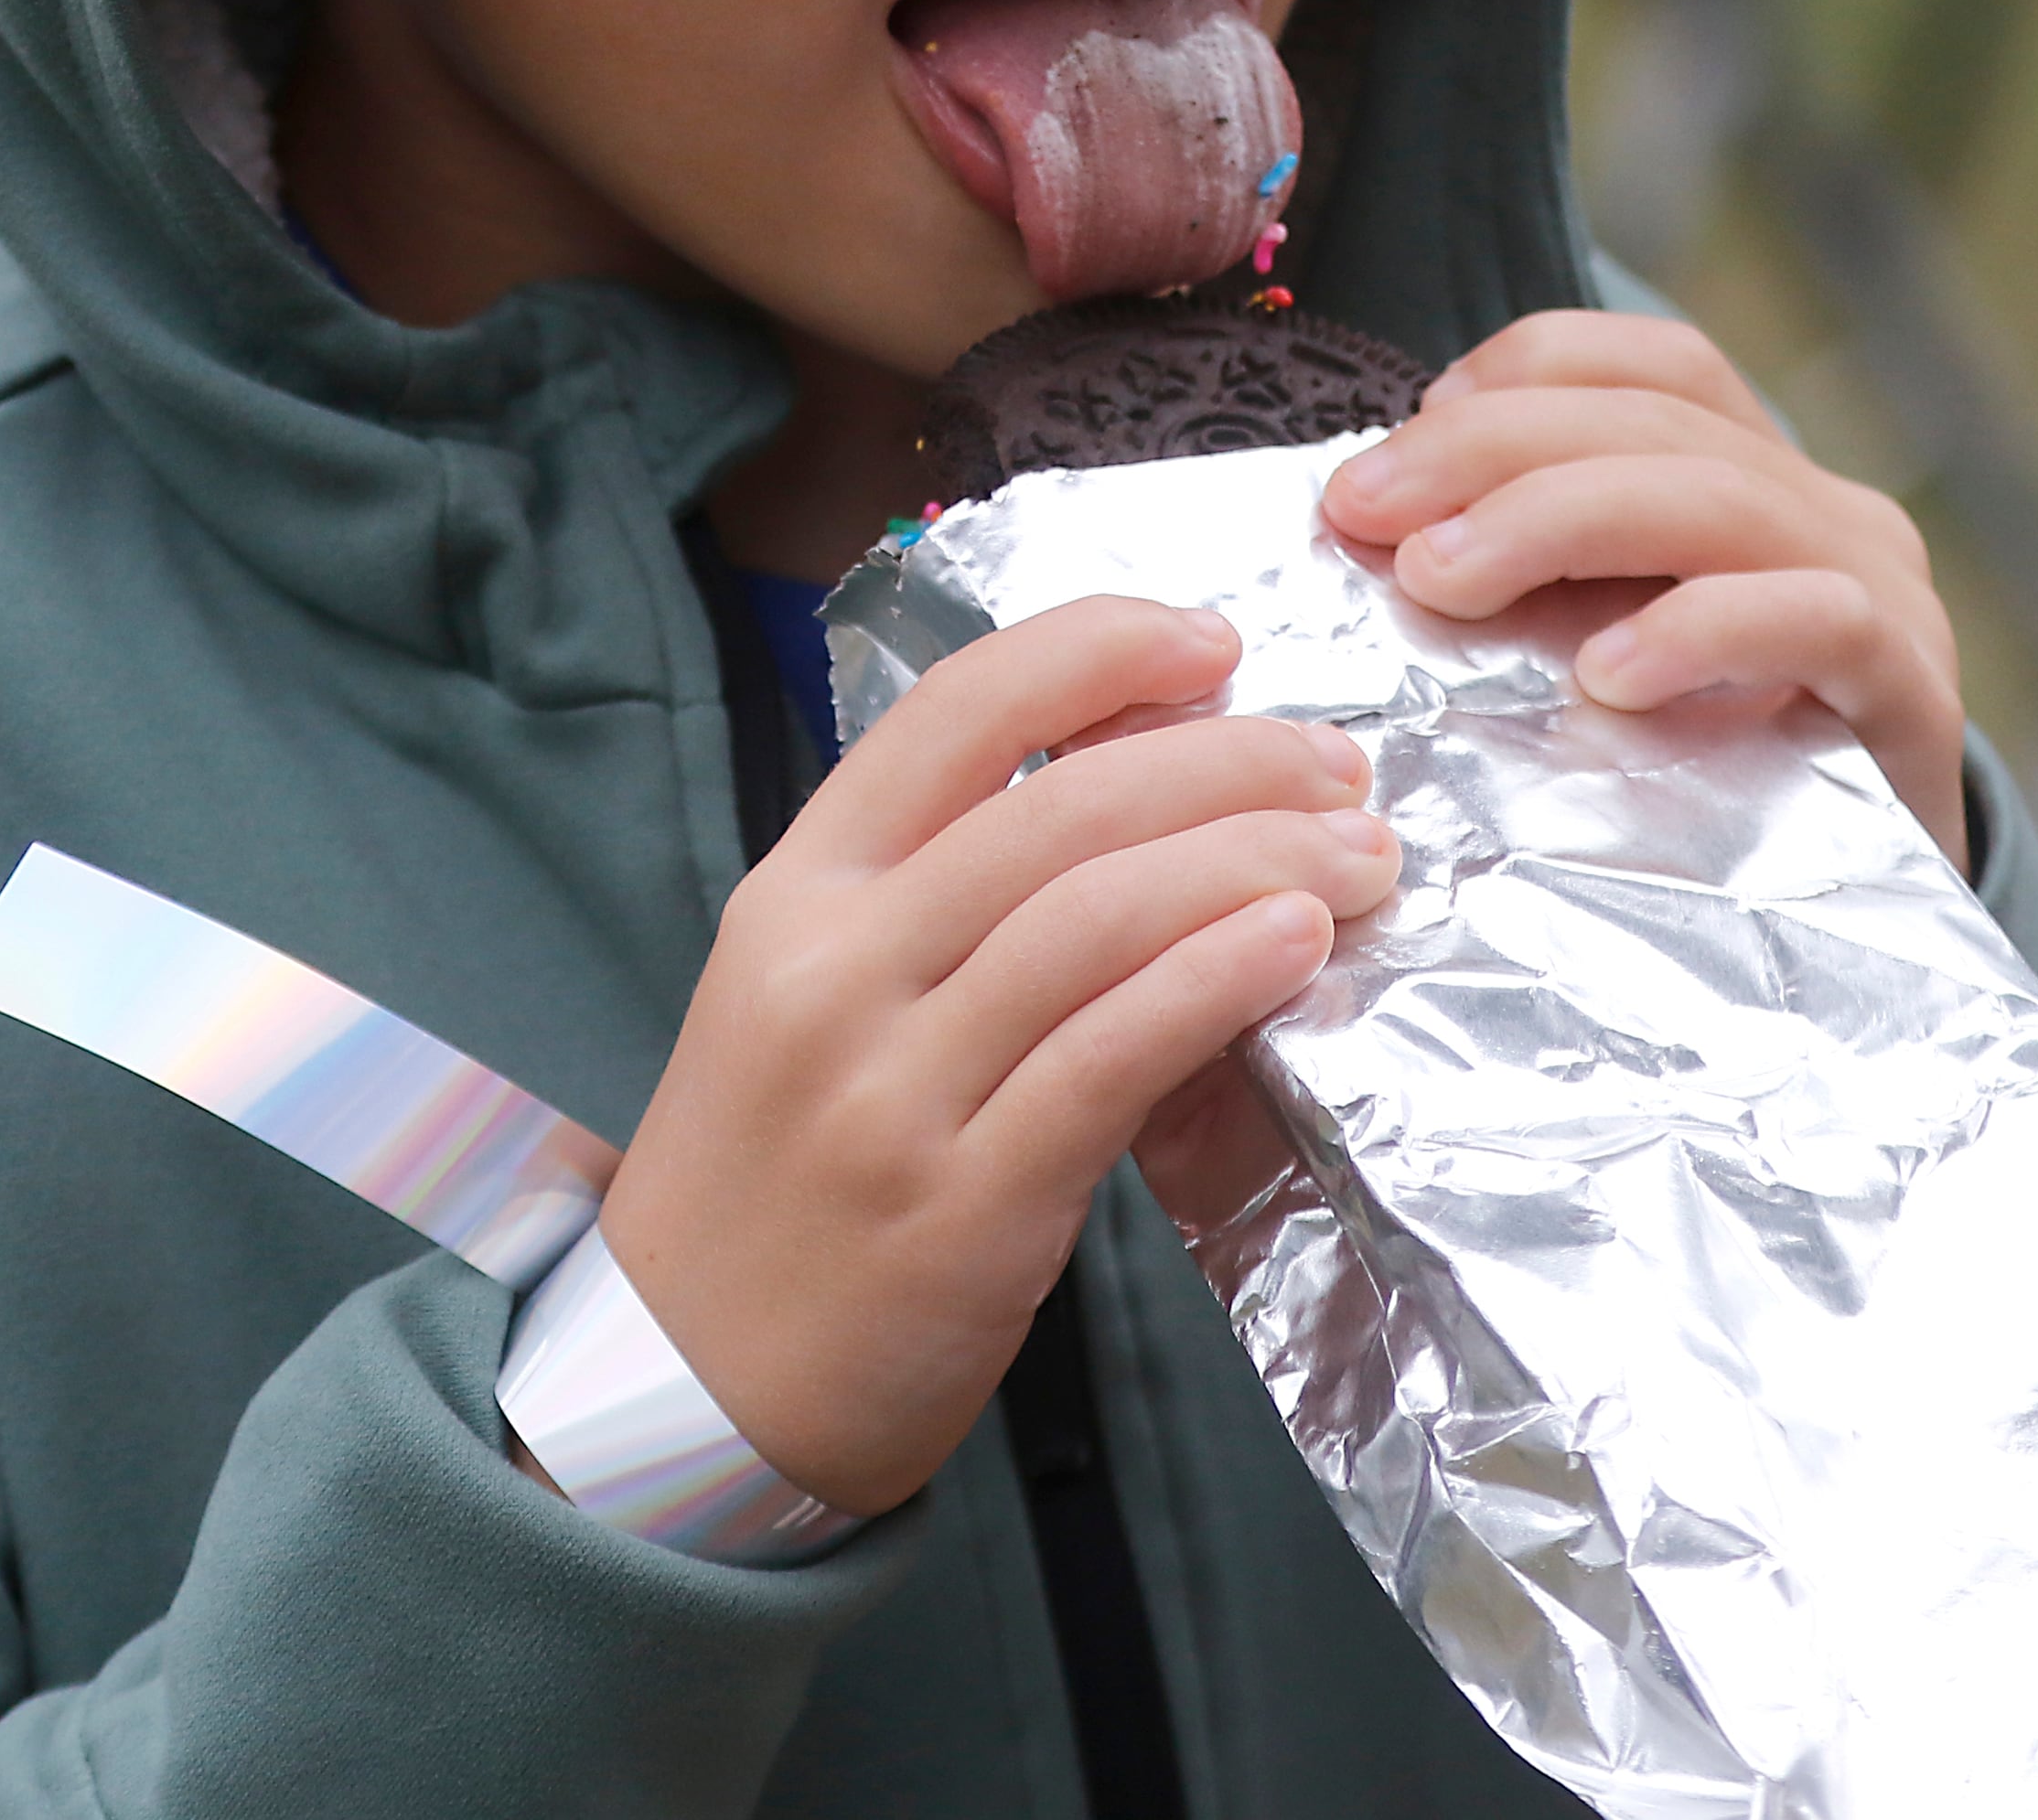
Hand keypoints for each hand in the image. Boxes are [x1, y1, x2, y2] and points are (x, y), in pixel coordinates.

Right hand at [594, 596, 1399, 1515]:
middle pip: (1057, 805)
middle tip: (1338, 762)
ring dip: (1254, 861)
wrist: (681, 1398)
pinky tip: (1297, 942)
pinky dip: (1215, 980)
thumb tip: (1150, 793)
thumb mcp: (805, 991)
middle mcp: (833, 967)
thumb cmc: (775, 1177)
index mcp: (796, 889)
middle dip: (1225, 759)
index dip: (1099, 650)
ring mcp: (890, 1089)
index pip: (955, 707)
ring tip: (1356, 853)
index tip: (1215, 639)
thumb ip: (937, 893)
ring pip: (1096, 915)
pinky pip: (1108, 1058)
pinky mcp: (961, 1208)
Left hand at [1321, 310, 1967, 873]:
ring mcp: (1881, 588)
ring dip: (1559, 520)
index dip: (1522, 374)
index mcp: (1751, 472)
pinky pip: (1818, 620)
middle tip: (1366, 511)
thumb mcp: (1606, 647)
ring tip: (1443, 579)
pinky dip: (1702, 628)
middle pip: (1655, 423)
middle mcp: (1824, 507)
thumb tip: (1371, 518)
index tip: (1404, 438)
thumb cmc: (1707, 780)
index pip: (1647, 365)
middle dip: (1490, 451)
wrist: (1867, 937)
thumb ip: (1530, 576)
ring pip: (1720, 498)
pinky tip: (1606, 676)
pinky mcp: (1913, 690)